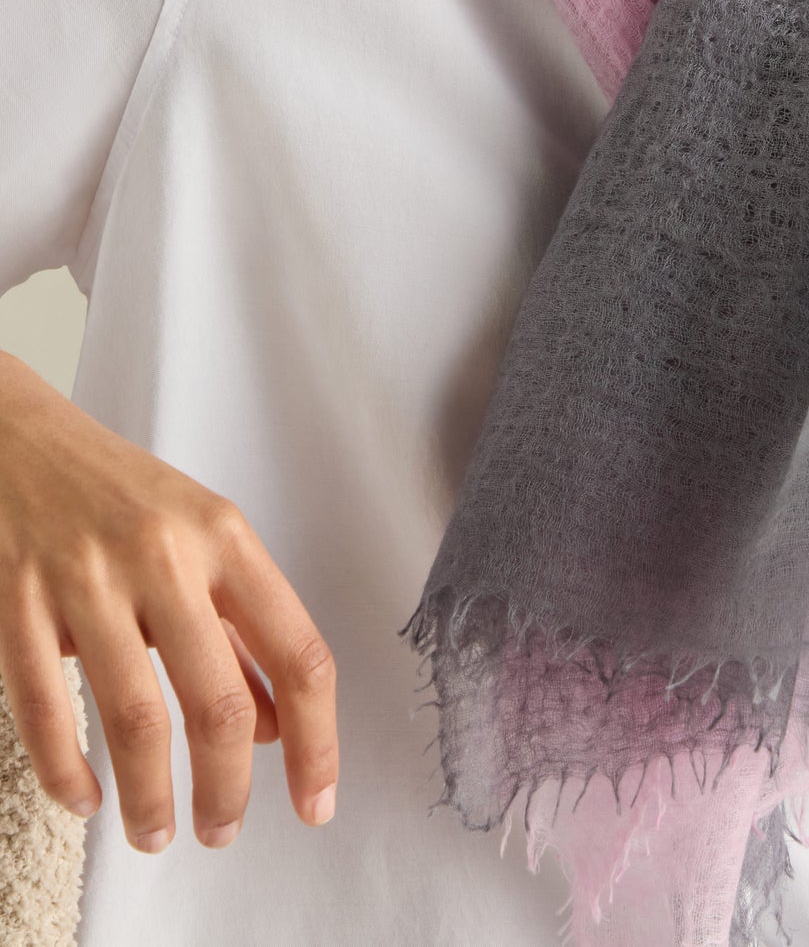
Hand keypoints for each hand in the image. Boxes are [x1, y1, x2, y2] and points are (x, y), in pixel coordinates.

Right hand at [0, 351, 337, 851]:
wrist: (20, 438)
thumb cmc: (122, 494)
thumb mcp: (201, 540)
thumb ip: (240, 631)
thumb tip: (277, 729)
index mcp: (225, 537)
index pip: (296, 651)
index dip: (317, 739)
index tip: (316, 801)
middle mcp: (164, 556)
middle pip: (216, 702)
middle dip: (226, 788)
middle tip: (222, 830)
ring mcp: (87, 580)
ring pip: (135, 720)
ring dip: (151, 797)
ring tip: (155, 833)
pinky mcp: (19, 601)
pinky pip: (46, 709)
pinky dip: (68, 771)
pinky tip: (87, 797)